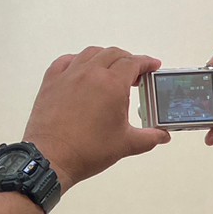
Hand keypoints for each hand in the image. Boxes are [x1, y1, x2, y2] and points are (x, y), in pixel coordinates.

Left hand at [23, 46, 170, 190]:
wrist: (50, 159)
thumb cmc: (86, 151)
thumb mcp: (125, 145)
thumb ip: (149, 137)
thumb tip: (162, 136)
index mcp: (112, 84)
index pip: (134, 63)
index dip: (146, 63)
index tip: (152, 66)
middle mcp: (90, 74)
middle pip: (114, 54)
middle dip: (127, 60)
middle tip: (133, 74)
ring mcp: (68, 76)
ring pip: (90, 53)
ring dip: (104, 57)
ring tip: (109, 69)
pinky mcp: (50, 83)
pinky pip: (65, 61)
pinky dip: (76, 61)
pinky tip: (80, 69)